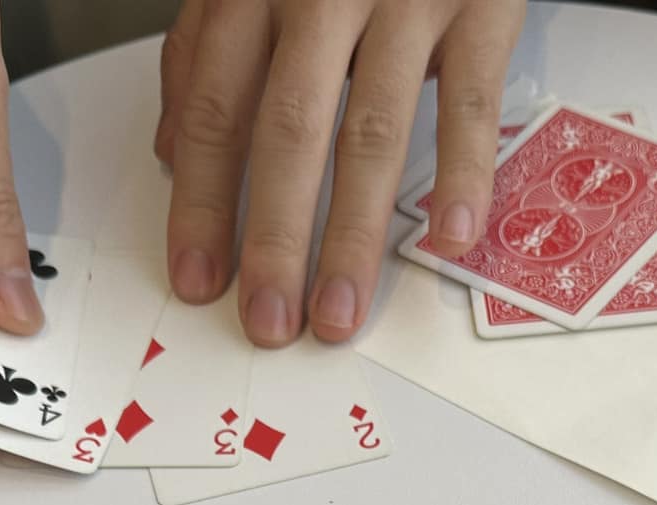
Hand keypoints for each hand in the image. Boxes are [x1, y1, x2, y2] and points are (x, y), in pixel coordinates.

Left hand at [155, 0, 525, 345]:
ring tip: (338, 311)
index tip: (197, 280)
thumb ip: (209, 48)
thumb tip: (176, 151)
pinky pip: (468, 99)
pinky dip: (461, 174)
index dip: (202, 204)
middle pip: (286, 133)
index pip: (218, 110)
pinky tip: (447, 238)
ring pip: (370, 131)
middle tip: (266, 320)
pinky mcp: (480, 2)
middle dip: (273, 241)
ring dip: (352, 235)